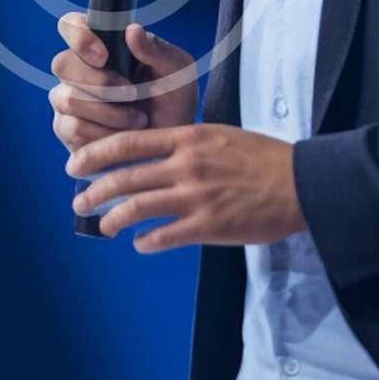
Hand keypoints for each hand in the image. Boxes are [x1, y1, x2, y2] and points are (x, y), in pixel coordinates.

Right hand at [49, 13, 198, 152]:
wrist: (170, 144)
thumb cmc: (173, 100)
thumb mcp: (176, 71)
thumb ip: (155, 49)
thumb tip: (133, 29)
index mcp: (101, 44)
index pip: (71, 25)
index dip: (79, 37)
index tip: (104, 57)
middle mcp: (78, 68)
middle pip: (62, 64)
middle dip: (99, 82)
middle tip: (132, 94)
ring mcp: (68, 98)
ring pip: (67, 98)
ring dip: (108, 112)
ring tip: (138, 119)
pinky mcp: (67, 128)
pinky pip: (72, 127)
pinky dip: (102, 133)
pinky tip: (122, 135)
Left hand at [65, 123, 302, 252]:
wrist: (301, 182)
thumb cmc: (263, 158)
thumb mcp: (221, 136)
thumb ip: (186, 144)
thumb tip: (155, 156)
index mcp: (188, 138)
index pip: (128, 142)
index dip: (95, 154)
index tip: (76, 163)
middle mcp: (186, 165)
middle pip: (124, 178)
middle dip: (93, 191)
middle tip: (79, 201)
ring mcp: (196, 197)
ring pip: (136, 209)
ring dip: (112, 220)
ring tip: (104, 226)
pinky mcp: (208, 226)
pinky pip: (163, 237)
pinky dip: (145, 242)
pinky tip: (140, 243)